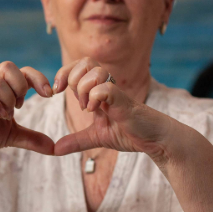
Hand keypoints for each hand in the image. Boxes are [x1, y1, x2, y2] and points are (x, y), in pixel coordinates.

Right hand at [0, 61, 54, 158]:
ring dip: (8, 98)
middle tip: (21, 103)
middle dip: (21, 84)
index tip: (49, 95)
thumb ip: (32, 139)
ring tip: (8, 115)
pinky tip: (0, 117)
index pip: (23, 71)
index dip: (38, 78)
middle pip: (8, 66)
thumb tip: (54, 148)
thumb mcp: (12, 136)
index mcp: (3, 91)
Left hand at [52, 58, 172, 156]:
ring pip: (95, 71)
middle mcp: (106, 87)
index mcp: (97, 90)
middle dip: (72, 79)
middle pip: (85, 61)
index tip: (56, 91)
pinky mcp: (124, 101)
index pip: (77, 66)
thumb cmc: (130, 133)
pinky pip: (106, 88)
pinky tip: (95, 111)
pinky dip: (95, 98)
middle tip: (76, 100)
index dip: (64, 73)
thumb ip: (76, 141)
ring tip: (88, 108)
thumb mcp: (97, 137)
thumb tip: (55, 150)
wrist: (156, 140)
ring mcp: (116, 92)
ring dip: (84, 89)